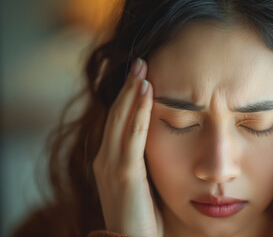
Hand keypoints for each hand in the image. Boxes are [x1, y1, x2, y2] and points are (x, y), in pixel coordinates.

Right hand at [92, 58, 162, 236]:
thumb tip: (160, 143)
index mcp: (108, 161)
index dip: (127, 98)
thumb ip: (144, 162)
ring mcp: (111, 166)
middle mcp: (104, 159)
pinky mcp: (125, 174)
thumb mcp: (141, 183)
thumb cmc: (141, 217)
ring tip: (142, 69)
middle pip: (116, 115)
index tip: (140, 78)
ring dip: (133, 92)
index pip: (117, 123)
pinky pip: (133, 136)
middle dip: (128, 87)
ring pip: (122, 120)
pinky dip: (139, 112)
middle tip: (140, 62)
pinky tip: (148, 93)